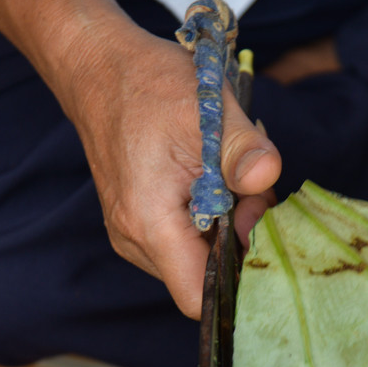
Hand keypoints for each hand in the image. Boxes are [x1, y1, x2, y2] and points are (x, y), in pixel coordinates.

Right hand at [59, 22, 279, 318]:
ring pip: (199, 257)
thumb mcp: (207, 109)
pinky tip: (213, 176)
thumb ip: (241, 150)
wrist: (100, 68)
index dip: (241, 280)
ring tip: (228, 173)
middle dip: (241, 239)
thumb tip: (267, 178)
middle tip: (249, 186)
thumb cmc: (149, 85)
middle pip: (207, 276)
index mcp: (150, 223)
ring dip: (228, 224)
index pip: (199, 298)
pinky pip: (186, 239)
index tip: (260, 231)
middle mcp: (136, 241)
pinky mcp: (140, 223)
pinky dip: (211, 215)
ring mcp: (134, 235)